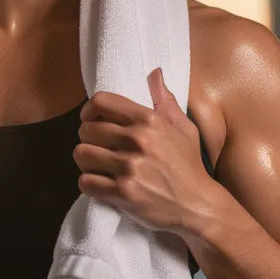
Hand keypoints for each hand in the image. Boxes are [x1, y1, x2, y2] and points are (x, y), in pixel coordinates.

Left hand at [73, 67, 216, 233]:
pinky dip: (89, 184)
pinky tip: (101, 184)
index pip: (101, 102)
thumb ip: (165, 100)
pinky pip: (86, 182)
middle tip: (99, 148)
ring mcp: (129, 167)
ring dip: (86, 161)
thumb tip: (154, 73)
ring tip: (98, 166)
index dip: (89, 110)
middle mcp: (137, 140)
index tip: (91, 120)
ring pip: (81, 154)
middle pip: (86, 129)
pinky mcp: (123, 193)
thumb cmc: (188, 166)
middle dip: (88, 139)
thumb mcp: (184, 128)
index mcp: (149, 120)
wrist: (197, 205)